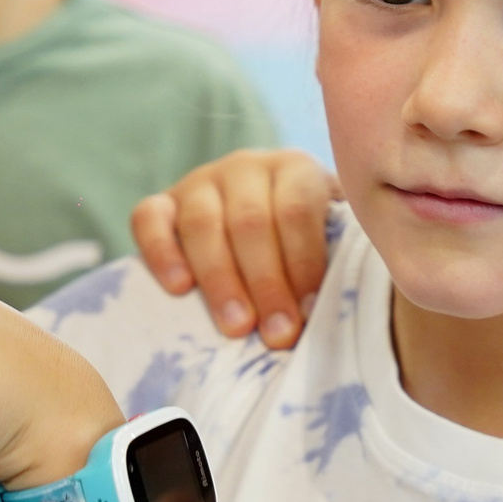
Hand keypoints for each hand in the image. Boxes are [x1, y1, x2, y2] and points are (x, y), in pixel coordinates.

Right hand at [131, 149, 334, 348]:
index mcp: (296, 170)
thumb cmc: (308, 245)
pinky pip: (149, 218)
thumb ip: (342, 255)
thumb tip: (353, 298)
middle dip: (266, 284)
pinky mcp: (162, 202)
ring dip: (220, 280)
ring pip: (202, 223)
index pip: (296, 210)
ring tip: (236, 327)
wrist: (263, 222)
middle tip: (278, 334)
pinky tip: (178, 289)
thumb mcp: (335, 237)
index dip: (303, 263)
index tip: (309, 313)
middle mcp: (246, 167)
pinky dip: (161, 252)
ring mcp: (199, 181)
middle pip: (250, 222)